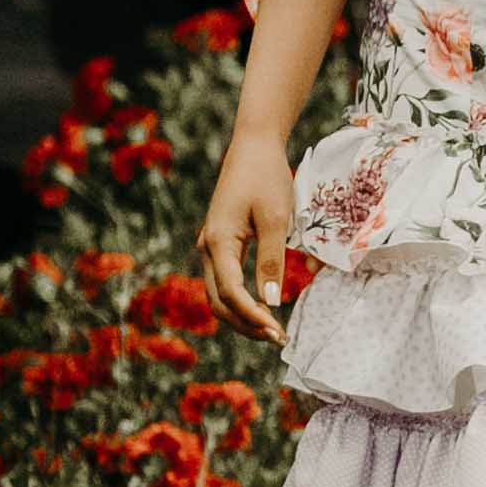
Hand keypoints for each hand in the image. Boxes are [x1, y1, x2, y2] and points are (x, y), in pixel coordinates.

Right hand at [196, 142, 297, 334]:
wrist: (253, 148)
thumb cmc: (266, 178)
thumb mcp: (275, 219)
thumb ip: (270, 262)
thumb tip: (270, 302)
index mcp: (218, 242)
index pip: (231, 293)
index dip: (253, 317)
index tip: (278, 331)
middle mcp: (207, 248)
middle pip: (218, 302)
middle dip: (246, 325)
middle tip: (278, 338)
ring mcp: (211, 247)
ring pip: (218, 295)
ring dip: (242, 316)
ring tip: (271, 329)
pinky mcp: (220, 244)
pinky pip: (224, 282)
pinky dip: (240, 301)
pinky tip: (262, 308)